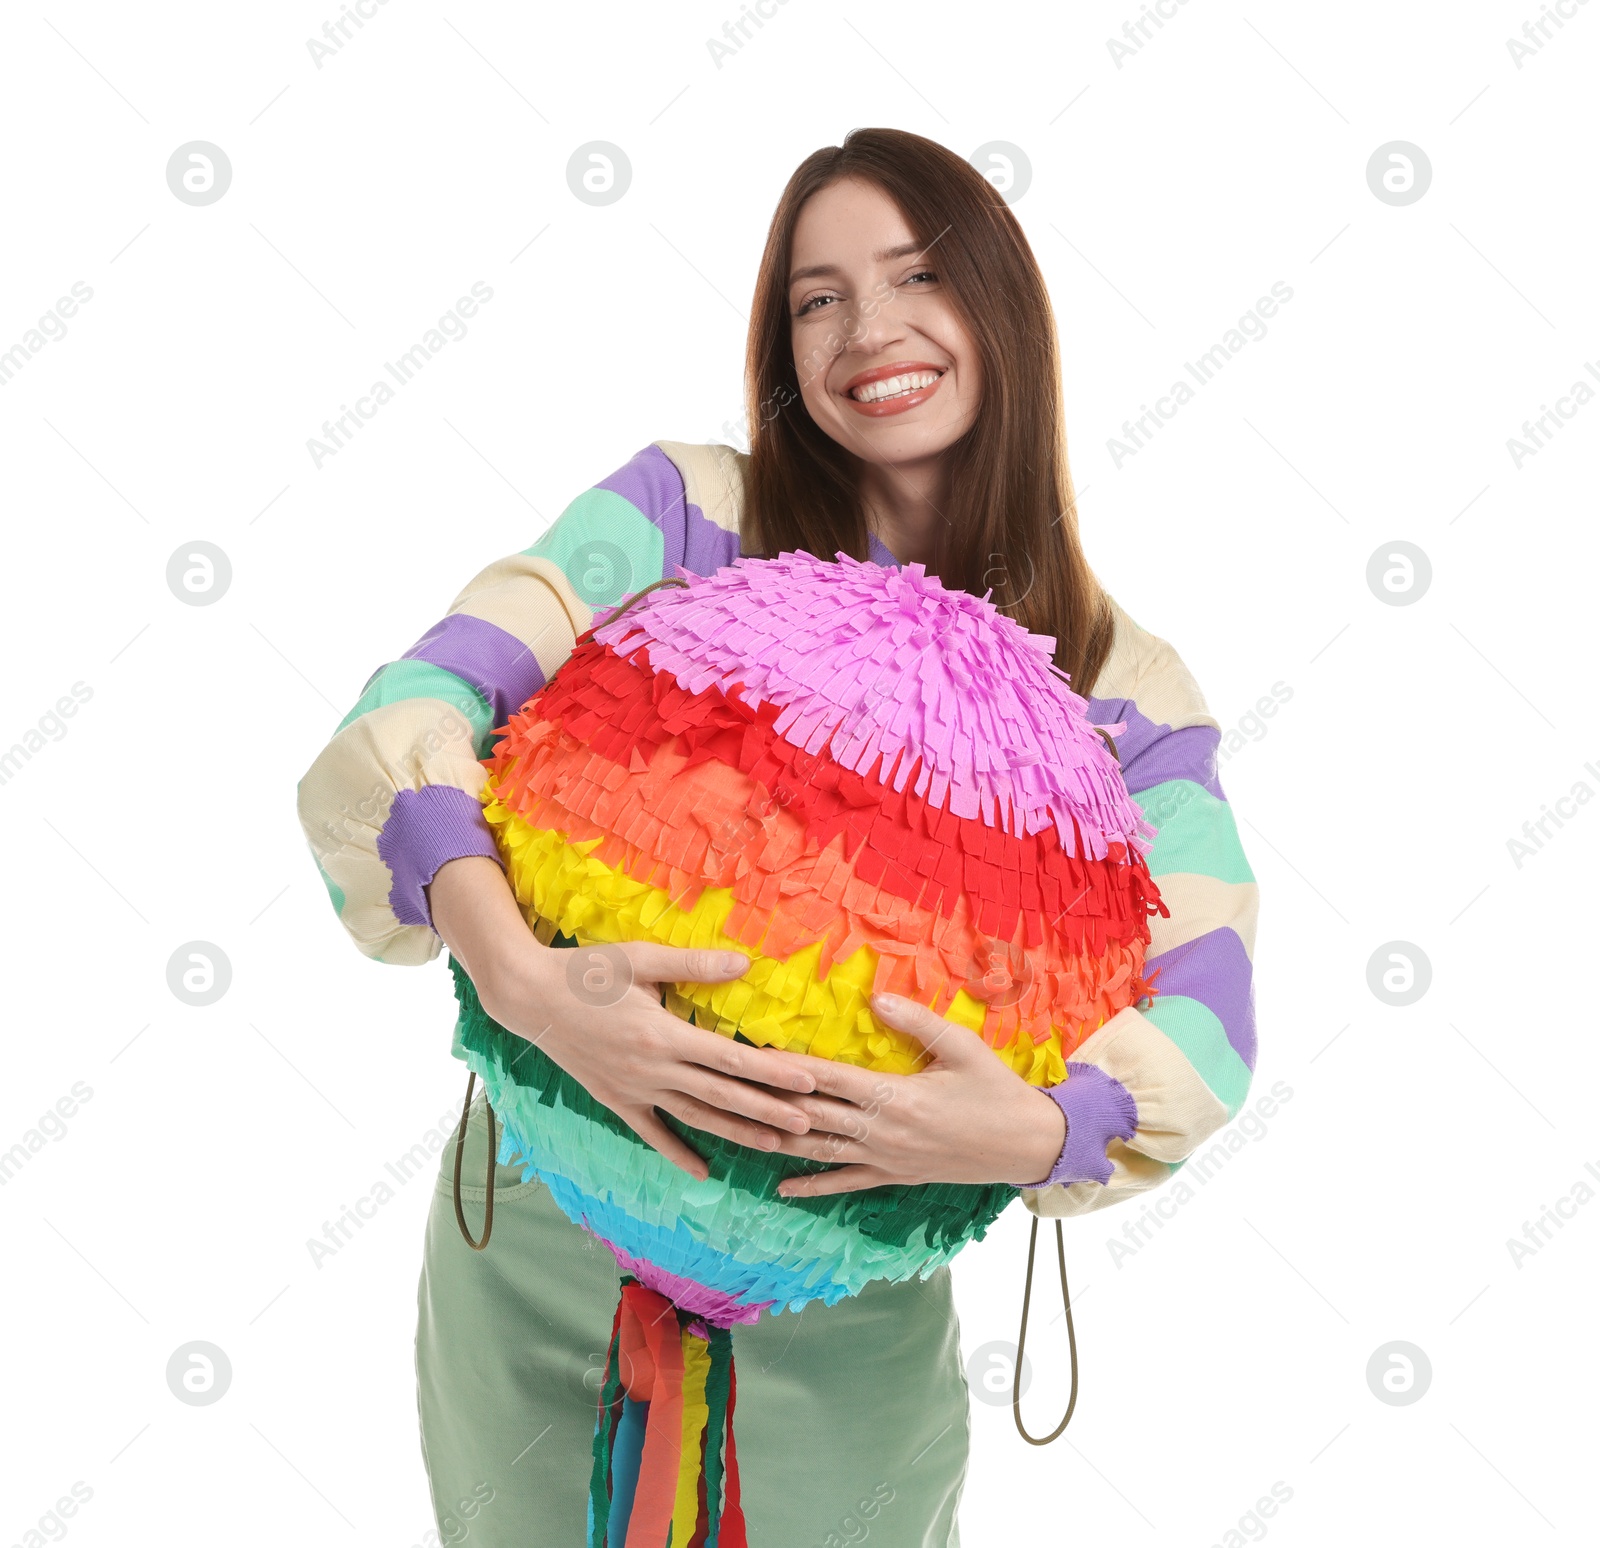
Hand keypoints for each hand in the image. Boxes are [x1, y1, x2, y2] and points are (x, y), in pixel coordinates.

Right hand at [426, 856, 820, 1181]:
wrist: (528, 997)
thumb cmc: (586, 971)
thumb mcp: (641, 958)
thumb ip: (694, 965)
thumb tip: (744, 963)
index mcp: (663, 1034)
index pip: (730, 1059)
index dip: (772, 1073)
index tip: (808, 1082)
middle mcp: (653, 1069)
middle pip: (722, 1095)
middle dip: (768, 1111)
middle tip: (810, 1124)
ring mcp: (634, 1090)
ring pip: (696, 1118)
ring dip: (737, 1132)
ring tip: (776, 1145)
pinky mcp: (616, 1099)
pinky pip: (653, 1131)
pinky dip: (678, 1153)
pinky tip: (703, 1170)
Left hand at [769, 992, 1068, 1196]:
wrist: (1026, 1144)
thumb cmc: (996, 1089)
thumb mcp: (962, 1046)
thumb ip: (916, 1021)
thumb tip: (876, 996)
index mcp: (895, 1094)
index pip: (827, 1077)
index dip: (787, 1065)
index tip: (752, 1052)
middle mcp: (882, 1130)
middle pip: (812, 1114)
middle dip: (769, 1102)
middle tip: (730, 1089)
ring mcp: (885, 1158)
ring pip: (820, 1151)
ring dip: (779, 1141)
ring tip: (740, 1132)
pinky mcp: (894, 1177)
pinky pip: (846, 1184)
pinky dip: (812, 1186)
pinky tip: (781, 1187)